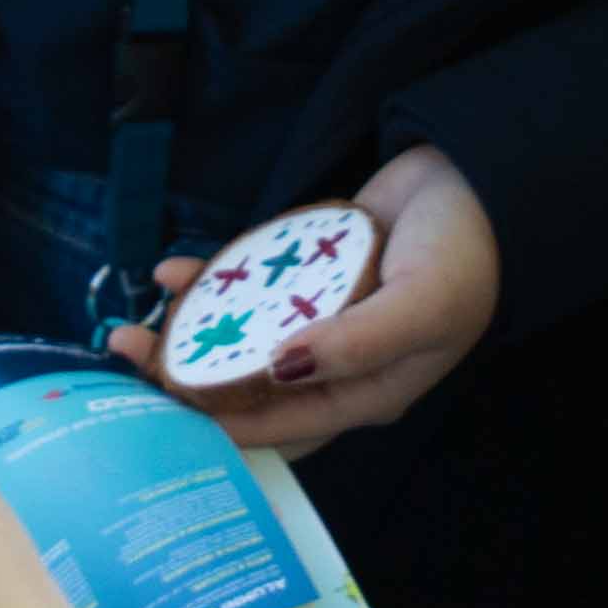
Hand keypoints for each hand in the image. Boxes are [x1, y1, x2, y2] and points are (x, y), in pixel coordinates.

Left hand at [103, 142, 498, 458]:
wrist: (481, 179)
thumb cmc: (465, 255)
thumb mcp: (420, 305)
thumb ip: (354, 343)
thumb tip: (280, 366)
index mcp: (364, 392)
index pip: (279, 427)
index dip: (218, 425)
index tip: (159, 414)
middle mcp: (332, 365)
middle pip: (245, 388)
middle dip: (184, 382)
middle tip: (126, 360)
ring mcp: (314, 318)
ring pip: (235, 339)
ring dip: (184, 334)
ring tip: (129, 325)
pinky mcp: (303, 275)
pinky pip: (244, 287)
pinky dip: (208, 281)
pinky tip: (170, 270)